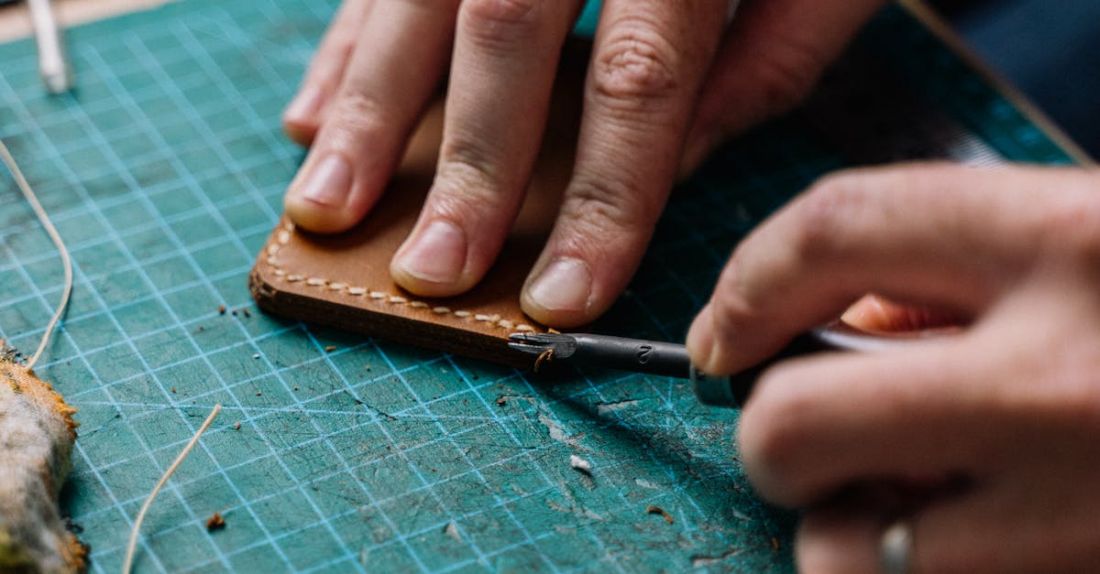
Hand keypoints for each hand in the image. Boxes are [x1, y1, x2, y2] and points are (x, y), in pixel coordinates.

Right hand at [280, 0, 883, 326]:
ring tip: (324, 209)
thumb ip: (767, 56)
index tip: (565, 297)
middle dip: (468, 168)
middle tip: (431, 275)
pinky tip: (311, 117)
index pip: (638, 78)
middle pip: (504, 37)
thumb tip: (679, 159)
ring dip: (363, 111)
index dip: (601, 197)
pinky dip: (346, 47)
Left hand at [687, 164, 1099, 571]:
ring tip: (904, 499)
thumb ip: (954, 269)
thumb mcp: (1086, 245)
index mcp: (1068, 240)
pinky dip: (903, 566)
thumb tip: (819, 334)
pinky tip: (962, 536)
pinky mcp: (1078, 573)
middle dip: (770, 436)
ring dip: (840, 530)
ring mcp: (1078, 503)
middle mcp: (1063, 372)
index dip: (745, 286)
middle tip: (802, 438)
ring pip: (840, 554)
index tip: (718, 336)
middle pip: (792, 420)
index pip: (834, 230)